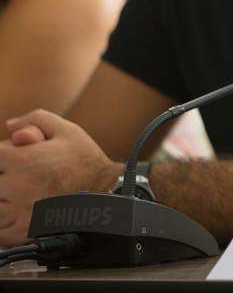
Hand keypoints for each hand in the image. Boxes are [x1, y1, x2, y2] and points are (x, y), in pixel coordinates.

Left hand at [0, 110, 120, 244]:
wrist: (105, 191)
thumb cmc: (85, 160)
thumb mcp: (66, 130)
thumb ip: (36, 119)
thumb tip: (10, 125)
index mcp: (23, 159)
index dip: (3, 157)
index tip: (13, 161)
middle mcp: (17, 185)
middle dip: (3, 178)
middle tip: (17, 178)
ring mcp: (19, 210)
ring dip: (3, 200)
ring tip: (18, 195)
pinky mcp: (23, 231)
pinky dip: (3, 223)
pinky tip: (14, 213)